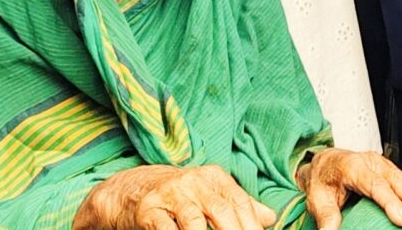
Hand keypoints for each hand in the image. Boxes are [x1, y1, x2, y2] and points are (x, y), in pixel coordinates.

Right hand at [77, 164, 273, 229]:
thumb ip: (239, 205)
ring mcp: (170, 194)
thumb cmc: (180, 195)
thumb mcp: (210, 193)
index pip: (241, 202)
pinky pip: (166, 229)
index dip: (252, 226)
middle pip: (222, 211)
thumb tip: (270, 218)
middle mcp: (194, 182)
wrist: (131, 189)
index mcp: (214, 177)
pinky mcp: (148, 210)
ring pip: (194, 222)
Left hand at [299, 148, 401, 229]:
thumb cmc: (323, 180)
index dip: (390, 202)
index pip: (375, 184)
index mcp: (353, 166)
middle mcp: (373, 163)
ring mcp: (385, 166)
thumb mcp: (316, 198)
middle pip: (398, 181)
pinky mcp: (393, 173)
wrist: (325, 162)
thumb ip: (326, 216)